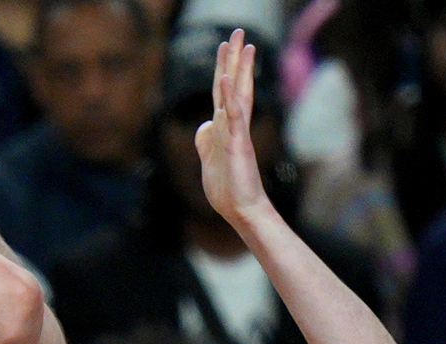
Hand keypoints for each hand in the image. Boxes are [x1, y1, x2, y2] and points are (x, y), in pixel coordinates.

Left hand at [195, 30, 273, 228]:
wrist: (241, 210)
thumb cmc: (227, 189)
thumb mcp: (209, 160)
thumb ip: (206, 141)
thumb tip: (203, 126)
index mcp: (224, 128)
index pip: (223, 91)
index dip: (223, 68)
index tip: (225, 46)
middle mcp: (232, 125)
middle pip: (232, 84)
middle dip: (234, 58)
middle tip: (238, 31)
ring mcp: (236, 132)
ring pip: (237, 94)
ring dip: (239, 68)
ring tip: (243, 43)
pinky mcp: (238, 144)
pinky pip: (233, 117)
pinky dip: (229, 97)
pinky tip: (225, 79)